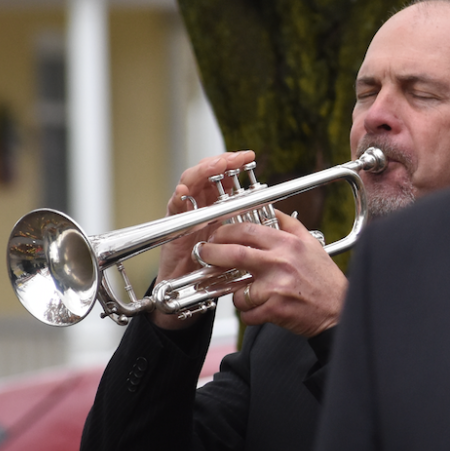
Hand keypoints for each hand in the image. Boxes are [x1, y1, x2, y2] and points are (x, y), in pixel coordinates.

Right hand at [152, 150, 255, 329]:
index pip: (225, 180)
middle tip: (234, 158)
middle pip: (208, 175)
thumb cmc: (213, 270)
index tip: (249, 157)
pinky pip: (173, 207)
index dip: (235, 166)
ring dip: (202, 172)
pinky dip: (179, 197)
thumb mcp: (238, 247)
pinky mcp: (172, 226)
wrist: (189, 293)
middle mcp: (200, 207)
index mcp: (218, 209)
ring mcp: (185, 214)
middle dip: (221, 163)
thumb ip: (250, 232)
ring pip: (190, 184)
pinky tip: (185, 191)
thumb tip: (277, 218)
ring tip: (215, 166)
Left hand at [196, 210, 347, 337]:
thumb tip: (272, 210)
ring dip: (238, 294)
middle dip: (212, 254)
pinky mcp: (275, 309)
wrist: (339, 310)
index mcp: (288, 244)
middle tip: (205, 255)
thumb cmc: (324, 279)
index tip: (216, 235)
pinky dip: (250, 314)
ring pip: (238, 290)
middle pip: (234, 254)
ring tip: (249, 294)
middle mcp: (281, 262)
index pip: (248, 230)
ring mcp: (277, 286)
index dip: (225, 232)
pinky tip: (262, 310)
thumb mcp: (311, 244)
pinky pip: (248, 313)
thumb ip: (290, 225)